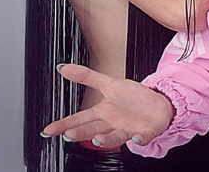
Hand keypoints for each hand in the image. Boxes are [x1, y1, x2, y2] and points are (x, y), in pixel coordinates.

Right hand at [41, 64, 173, 147]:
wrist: (159, 103)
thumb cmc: (134, 97)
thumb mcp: (110, 83)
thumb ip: (87, 77)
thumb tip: (64, 68)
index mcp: (103, 112)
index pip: (80, 119)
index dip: (64, 124)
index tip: (49, 130)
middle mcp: (113, 123)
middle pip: (94, 129)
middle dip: (81, 132)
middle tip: (69, 134)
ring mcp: (128, 129)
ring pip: (115, 136)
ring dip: (106, 139)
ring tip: (97, 139)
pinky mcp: (145, 131)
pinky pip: (143, 136)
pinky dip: (140, 139)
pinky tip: (137, 138)